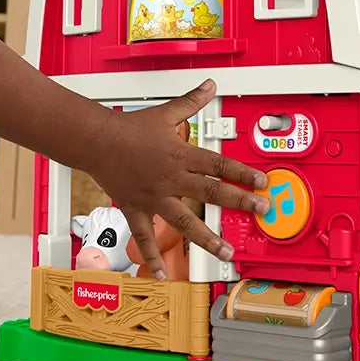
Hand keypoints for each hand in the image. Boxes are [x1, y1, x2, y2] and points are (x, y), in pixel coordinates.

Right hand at [84, 79, 267, 279]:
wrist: (97, 140)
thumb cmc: (130, 128)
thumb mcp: (165, 113)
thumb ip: (191, 102)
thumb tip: (210, 85)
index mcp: (180, 155)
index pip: (218, 164)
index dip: (242, 173)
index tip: (262, 182)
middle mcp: (171, 178)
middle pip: (210, 192)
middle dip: (239, 201)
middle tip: (260, 210)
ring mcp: (154, 197)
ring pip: (184, 221)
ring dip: (207, 238)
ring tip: (225, 252)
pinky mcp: (136, 209)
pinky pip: (144, 237)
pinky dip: (152, 258)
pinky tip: (163, 275)